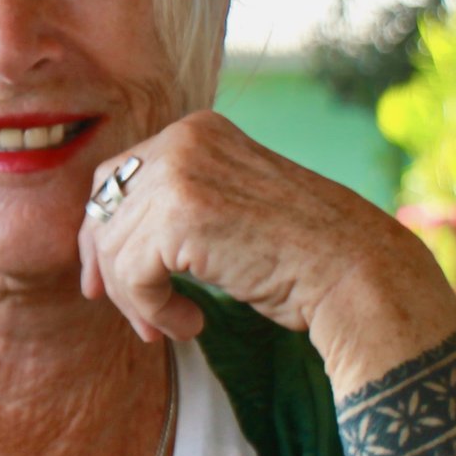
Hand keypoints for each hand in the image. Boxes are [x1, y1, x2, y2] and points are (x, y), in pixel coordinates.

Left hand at [77, 111, 455, 368]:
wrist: (354, 269)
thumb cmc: (301, 252)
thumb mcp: (230, 206)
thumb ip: (176, 206)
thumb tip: (103, 244)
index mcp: (197, 129)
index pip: (118, 176)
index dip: (101, 231)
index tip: (102, 280)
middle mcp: (182, 139)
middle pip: (105, 209)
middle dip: (108, 268)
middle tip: (133, 319)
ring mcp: (179, 173)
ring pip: (115, 249)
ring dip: (138, 302)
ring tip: (174, 327)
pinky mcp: (179, 216)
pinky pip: (131, 275)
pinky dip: (152, 311)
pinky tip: (191, 325)